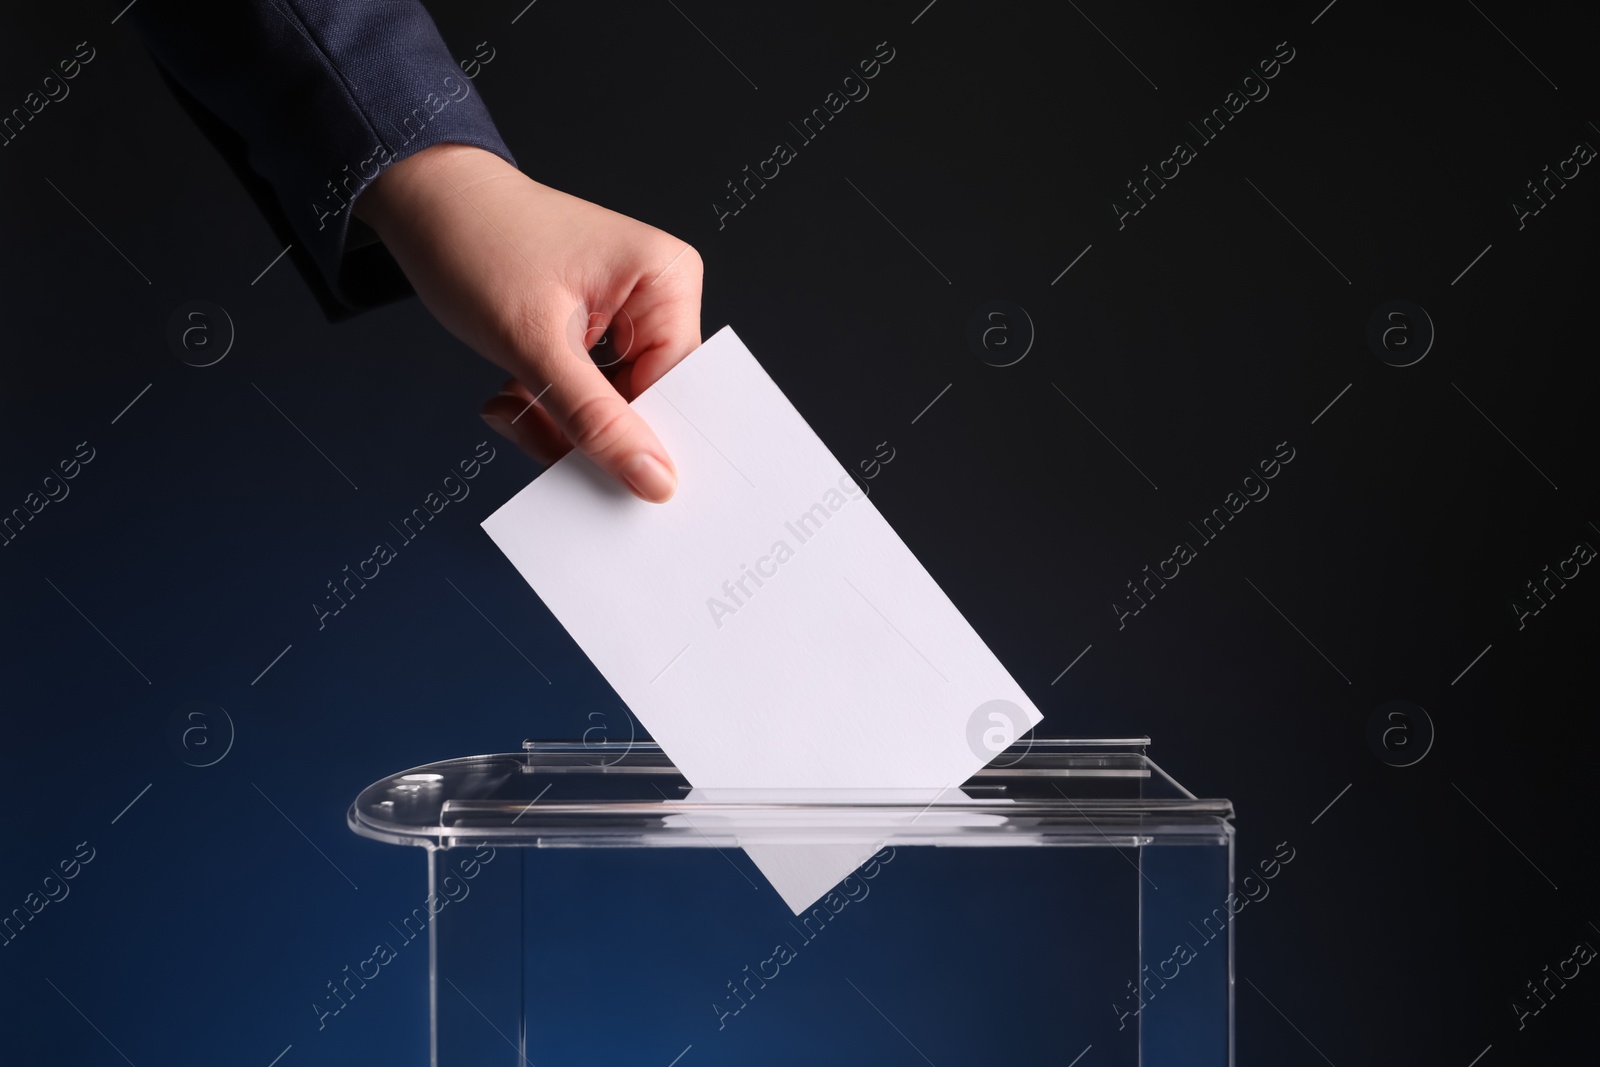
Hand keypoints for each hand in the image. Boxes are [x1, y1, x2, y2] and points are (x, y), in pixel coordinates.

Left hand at [352, 142, 702, 501]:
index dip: (646, 439)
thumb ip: (596, 418)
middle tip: (536, 435)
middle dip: (589, 431)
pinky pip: (587, 395)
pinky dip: (547, 408)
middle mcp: (657, 295)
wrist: (423, 202)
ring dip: (557, 422)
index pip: (679, 389)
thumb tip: (654, 480)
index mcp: (667, 280)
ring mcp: (626, 315)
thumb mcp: (535, 343)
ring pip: (611, 408)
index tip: (603, 477)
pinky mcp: (594, 332)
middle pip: (647, 404)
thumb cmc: (476, 241)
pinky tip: (510, 394)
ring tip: (510, 402)